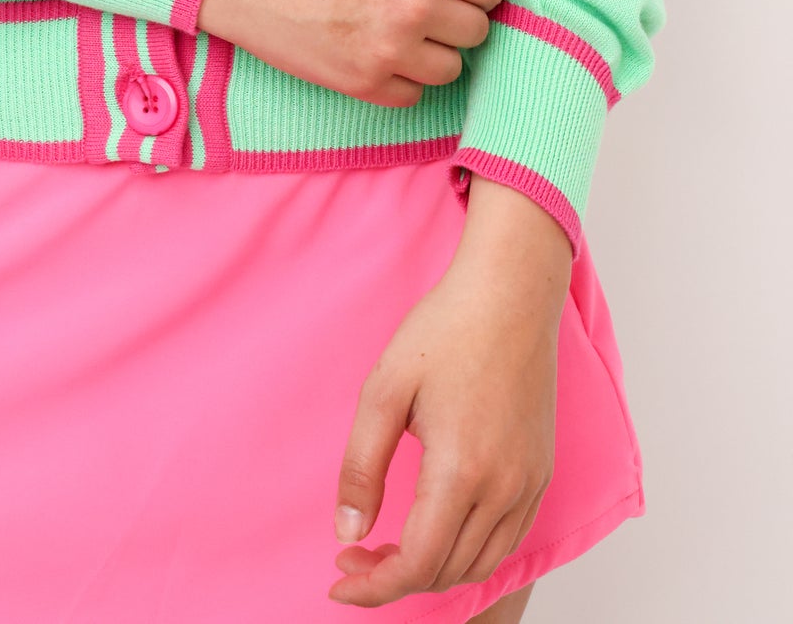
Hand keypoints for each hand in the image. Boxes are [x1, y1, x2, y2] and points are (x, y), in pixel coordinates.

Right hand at [197, 0, 503, 105]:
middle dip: (455, 19)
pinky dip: (400, 78)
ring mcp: (389, 52)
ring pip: (450, 69)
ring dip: (431, 53)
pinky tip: (374, 52)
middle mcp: (415, 9)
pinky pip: (412, 94)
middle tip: (422, 7)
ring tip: (397, 30)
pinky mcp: (362, 83)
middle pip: (477, 32)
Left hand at [328, 176, 571, 605]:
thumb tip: (348, 532)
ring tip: (389, 548)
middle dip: (395, 578)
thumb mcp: (384, 389)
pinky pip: (508, 539)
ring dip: (433, 569)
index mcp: (462, 472)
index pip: (417, 564)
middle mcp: (505, 489)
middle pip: (448, 571)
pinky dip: (469, 552)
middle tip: (354, 554)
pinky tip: (438, 531)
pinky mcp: (541, 471)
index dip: (374, 586)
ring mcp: (530, 483)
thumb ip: (362, 466)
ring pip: (481, 562)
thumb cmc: (447, 330)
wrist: (511, 293)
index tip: (339, 578)